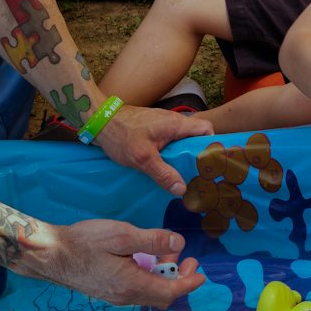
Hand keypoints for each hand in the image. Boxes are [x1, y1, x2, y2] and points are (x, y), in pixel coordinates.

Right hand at [36, 219, 204, 306]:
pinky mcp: (108, 290)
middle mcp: (124, 296)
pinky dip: (148, 275)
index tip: (201, 273)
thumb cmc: (84, 242)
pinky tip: (144, 256)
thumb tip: (179, 244)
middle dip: (178, 278)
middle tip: (186, 258)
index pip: (169, 292)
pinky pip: (136, 288)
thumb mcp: (122, 235)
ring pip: (148, 291)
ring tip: (165, 251)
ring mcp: (115, 295)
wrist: (50, 254)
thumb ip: (152, 240)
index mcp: (131, 285)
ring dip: (162, 274)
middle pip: (160, 295)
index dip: (188, 283)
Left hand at [95, 104, 213, 195]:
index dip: (211, 145)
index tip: (209, 164)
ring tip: (181, 176)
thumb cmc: (121, 135)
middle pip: (194, 138)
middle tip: (196, 176)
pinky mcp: (153, 129)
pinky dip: (170, 153)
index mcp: (176, 124)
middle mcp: (173, 122)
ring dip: (182, 156)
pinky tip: (164, 168)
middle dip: (196, 156)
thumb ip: (163, 173)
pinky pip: (169, 141)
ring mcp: (162, 124)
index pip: (206, 129)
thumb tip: (182, 189)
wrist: (100, 121)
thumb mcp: (142, 158)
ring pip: (181, 140)